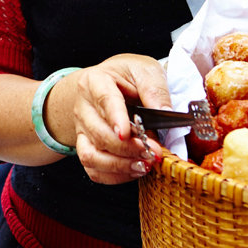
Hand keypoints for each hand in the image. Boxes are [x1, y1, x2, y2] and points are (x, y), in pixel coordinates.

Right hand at [51, 55, 171, 185]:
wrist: (109, 83)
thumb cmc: (127, 76)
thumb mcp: (144, 70)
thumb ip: (154, 89)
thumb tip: (165, 111)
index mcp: (95, 81)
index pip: (104, 100)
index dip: (115, 118)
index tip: (127, 133)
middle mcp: (84, 108)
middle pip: (99, 133)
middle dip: (128, 148)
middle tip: (153, 152)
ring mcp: (82, 130)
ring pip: (91, 155)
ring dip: (119, 166)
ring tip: (144, 165)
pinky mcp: (87, 147)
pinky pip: (93, 170)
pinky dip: (114, 176)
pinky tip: (134, 171)